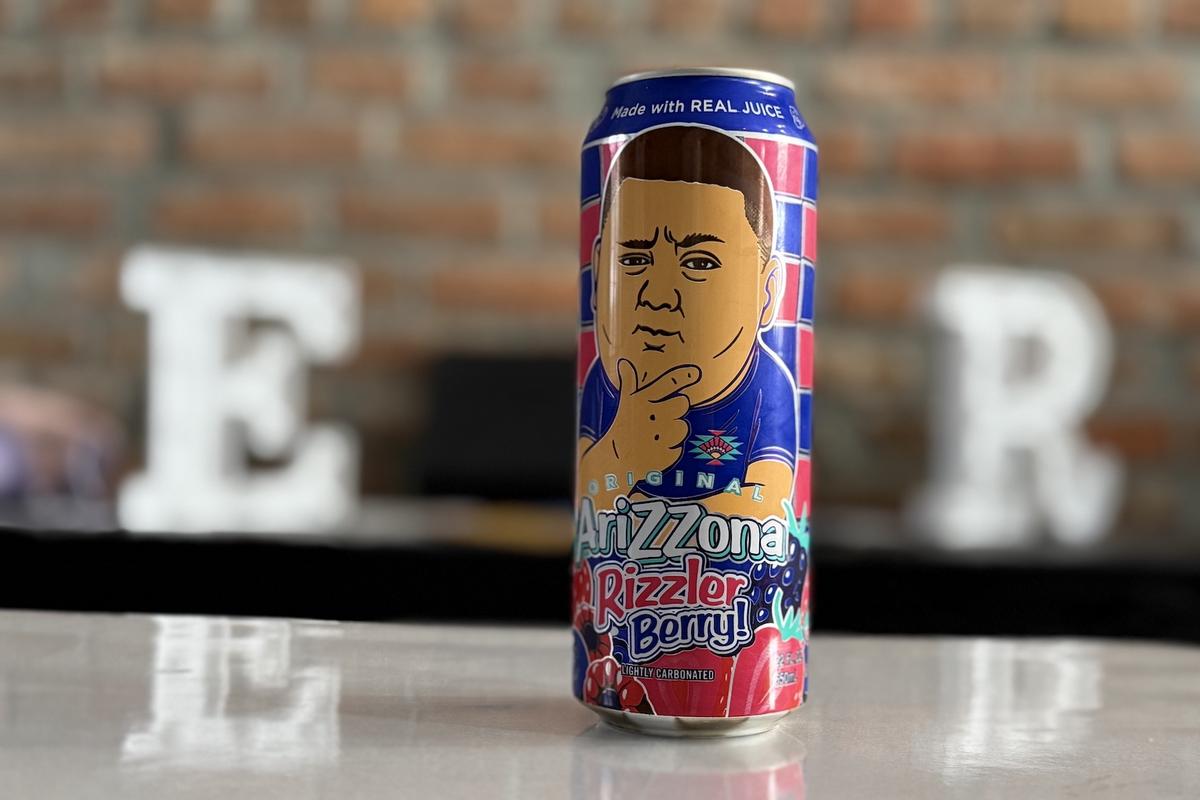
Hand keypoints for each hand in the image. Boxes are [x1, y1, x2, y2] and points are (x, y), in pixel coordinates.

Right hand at [585, 359, 700, 483]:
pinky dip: (671, 448)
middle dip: (675, 409)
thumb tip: (623, 363)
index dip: (683, 376)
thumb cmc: (622, 427)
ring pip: (683, 426)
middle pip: (682, 404)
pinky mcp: (665, 454)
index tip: (695, 373)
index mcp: (643, 400)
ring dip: (674, 430)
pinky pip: (679, 446)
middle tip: (662, 416)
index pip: (668, 383)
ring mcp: (659, 436)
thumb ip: (628, 383)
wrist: (615, 460)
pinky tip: (657, 447)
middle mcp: (652, 416)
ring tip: (658, 434)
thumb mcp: (624, 403)